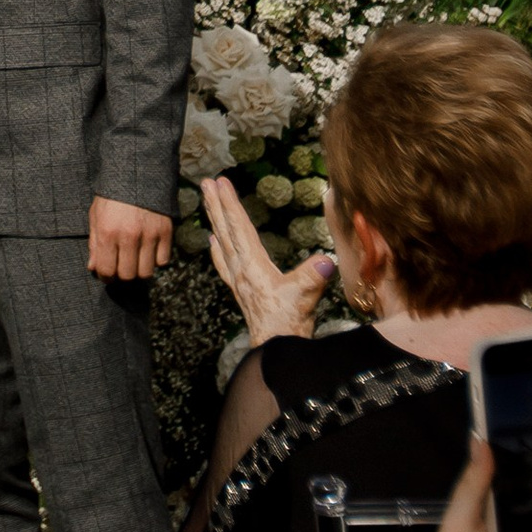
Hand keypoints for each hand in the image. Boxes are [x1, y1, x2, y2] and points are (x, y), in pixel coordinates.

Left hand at [88, 196, 173, 283]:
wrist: (137, 172)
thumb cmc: (112, 195)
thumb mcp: (95, 215)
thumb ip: (94, 243)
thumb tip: (93, 268)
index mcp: (107, 232)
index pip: (107, 270)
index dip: (105, 276)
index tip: (107, 274)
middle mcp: (128, 236)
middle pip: (128, 275)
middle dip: (122, 275)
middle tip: (121, 267)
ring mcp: (149, 234)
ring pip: (146, 272)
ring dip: (140, 270)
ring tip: (135, 260)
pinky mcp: (165, 231)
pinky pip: (163, 260)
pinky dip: (156, 260)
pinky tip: (149, 250)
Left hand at [202, 174, 334, 339]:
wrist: (276, 349)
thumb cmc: (289, 323)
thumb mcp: (304, 296)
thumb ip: (313, 277)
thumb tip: (326, 261)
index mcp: (252, 264)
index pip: (239, 227)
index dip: (230, 203)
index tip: (220, 182)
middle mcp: (240, 268)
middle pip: (226, 229)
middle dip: (216, 205)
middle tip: (205, 182)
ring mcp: (239, 279)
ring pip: (223, 242)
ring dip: (215, 220)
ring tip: (206, 202)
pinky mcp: (242, 290)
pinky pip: (224, 261)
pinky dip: (217, 248)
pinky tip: (213, 241)